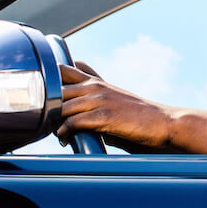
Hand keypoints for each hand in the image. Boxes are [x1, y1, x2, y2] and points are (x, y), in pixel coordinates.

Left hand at [58, 61, 174, 150]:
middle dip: (48, 105)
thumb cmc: (138, 118)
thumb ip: (93, 106)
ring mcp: (99, 100)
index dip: (51, 77)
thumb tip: (71, 120)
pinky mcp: (103, 116)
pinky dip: (64, 132)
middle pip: (57, 88)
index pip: (67, 69)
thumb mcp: (114, 103)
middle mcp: (96, 87)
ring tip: (55, 133)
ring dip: (54, 122)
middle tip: (47, 121)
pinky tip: (65, 139)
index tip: (44, 93)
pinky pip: (72, 122)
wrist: (162, 123)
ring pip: (61, 107)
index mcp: (98, 83)